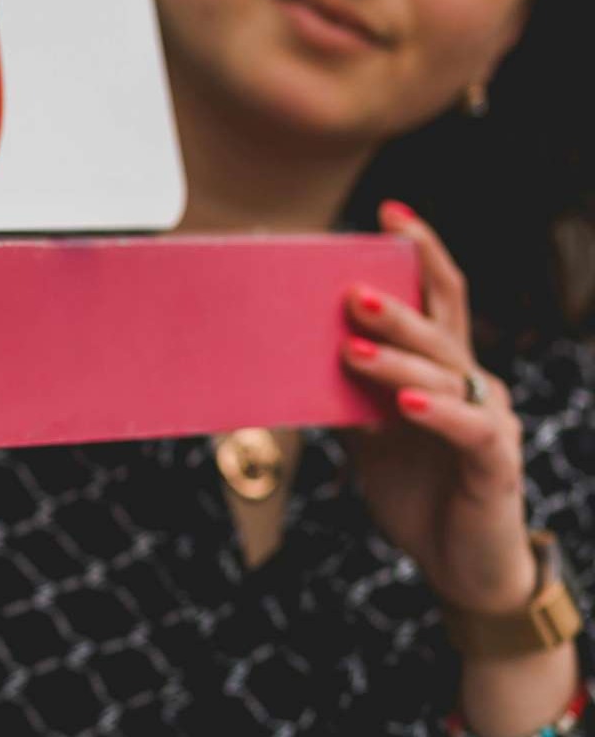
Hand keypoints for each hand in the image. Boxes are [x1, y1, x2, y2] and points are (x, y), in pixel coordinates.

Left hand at [343, 200, 536, 614]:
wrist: (458, 565)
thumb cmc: (416, 489)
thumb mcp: (367, 435)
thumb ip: (343, 393)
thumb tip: (282, 354)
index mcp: (443, 368)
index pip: (441, 295)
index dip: (421, 251)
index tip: (390, 212)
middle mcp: (473, 383)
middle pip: (440, 328)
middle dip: (394, 306)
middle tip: (348, 291)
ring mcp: (491, 420)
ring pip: (448, 373)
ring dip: (398, 358)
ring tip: (351, 347)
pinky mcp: (496, 462)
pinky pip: (469, 428)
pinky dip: (436, 412)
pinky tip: (406, 404)